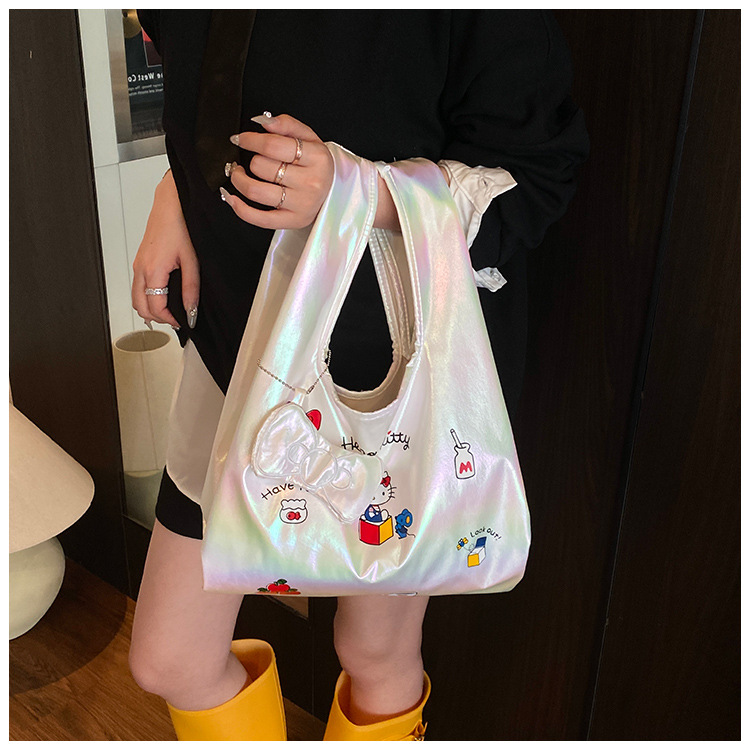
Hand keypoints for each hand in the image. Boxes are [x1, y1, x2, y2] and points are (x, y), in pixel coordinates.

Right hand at [132, 171, 199, 329]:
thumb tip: (191, 310)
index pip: (154, 307)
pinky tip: (163, 295)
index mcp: (152, 270)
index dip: (169, 319)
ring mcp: (138, 264)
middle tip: (176, 319)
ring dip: (150, 307)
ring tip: (170, 309)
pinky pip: (137, 286)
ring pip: (136, 297)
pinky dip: (147, 296)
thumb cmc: (180, 226)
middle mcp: (140, 268)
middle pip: (140, 307)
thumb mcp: (192, 261)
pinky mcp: (139, 260)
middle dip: (157, 317)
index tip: (182, 322)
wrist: (171, 204)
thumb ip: (191, 289)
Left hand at [220, 113, 333, 229]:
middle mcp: (311, 183)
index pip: (273, 146)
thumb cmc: (317, 164)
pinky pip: (260, 219)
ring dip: (239, 180)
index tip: (240, 139)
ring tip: (238, 174)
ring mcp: (302, 205)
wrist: (335, 191)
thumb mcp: (309, 138)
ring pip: (256, 191)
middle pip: (262, 167)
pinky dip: (240, 209)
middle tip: (252, 160)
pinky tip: (231, 197)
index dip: (250, 140)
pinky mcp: (293, 221)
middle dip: (251, 160)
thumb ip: (287, 125)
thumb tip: (262, 121)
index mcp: (316, 158)